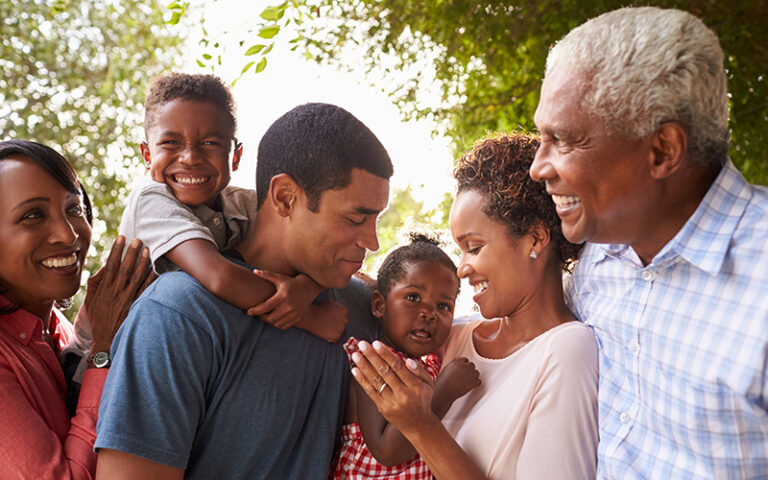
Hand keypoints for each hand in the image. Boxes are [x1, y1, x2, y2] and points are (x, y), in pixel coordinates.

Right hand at [85, 236, 154, 354]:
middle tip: (137, 239)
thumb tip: (103, 267)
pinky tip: (155, 268)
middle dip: (131, 252)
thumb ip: (95, 282)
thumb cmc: (99, 319)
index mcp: (104, 288)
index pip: (111, 264)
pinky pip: (146, 289)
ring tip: (147, 250)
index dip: (116, 250)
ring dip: (143, 262)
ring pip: (137, 276)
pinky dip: (151, 278)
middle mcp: (116, 291)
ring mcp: (127, 298)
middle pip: (125, 267)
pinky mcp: (137, 305)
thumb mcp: (90, 300)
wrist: (106, 340)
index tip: (121, 238)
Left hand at [246, 270, 319, 328]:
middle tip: (259, 315)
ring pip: (277, 324)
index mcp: (283, 296)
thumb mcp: (279, 278)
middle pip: (271, 318)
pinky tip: (276, 319)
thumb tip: (254, 271)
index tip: (249, 312)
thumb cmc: (291, 282)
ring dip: (270, 322)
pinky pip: (285, 326)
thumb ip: (266, 275)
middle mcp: (289, 305)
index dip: (255, 311)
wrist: (309, 287)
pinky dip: (278, 324)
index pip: (266, 307)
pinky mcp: (299, 317)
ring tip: (267, 317)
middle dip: (262, 318)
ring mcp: (295, 312)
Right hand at [296, 300, 347, 342]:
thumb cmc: (317, 309)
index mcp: (344, 311)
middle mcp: (345, 319)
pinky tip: (324, 333)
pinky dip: (330, 339)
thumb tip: (338, 312)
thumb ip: (337, 308)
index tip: (329, 321)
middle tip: (326, 325)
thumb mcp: (331, 303)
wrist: (309, 315)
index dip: (336, 320)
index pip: (343, 318)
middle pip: (342, 325)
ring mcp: (342, 328)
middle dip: (335, 326)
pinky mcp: (337, 335)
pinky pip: (335, 340)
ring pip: (339, 333)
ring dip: (333, 333)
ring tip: (324, 329)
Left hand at [351, 340, 436, 432]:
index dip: (386, 354)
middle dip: (372, 356)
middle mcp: (403, 395)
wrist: (418, 425)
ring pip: (376, 381)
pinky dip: (362, 381)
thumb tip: (408, 361)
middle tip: (362, 344)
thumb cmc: (422, 399)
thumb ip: (420, 370)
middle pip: (385, 372)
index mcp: (416, 386)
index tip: (376, 343)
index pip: (398, 366)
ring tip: (355, 355)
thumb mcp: (428, 384)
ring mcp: (392, 402)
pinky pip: (371, 392)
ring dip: (364, 366)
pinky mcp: (383, 408)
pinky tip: (355, 370)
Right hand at [433, 357, 480, 405]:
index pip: (465, 360)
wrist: (444, 391)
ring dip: (473, 376)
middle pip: (472, 365)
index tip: (462, 370)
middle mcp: (465, 366)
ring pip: (476, 373)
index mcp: (458, 362)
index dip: (463, 365)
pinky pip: (479, 381)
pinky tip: (471, 385)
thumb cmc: (443, 381)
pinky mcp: (473, 382)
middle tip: (464, 376)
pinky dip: (476, 383)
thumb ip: (454, 362)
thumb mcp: (446, 368)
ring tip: (467, 380)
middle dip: (469, 370)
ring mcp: (470, 374)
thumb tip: (458, 357)